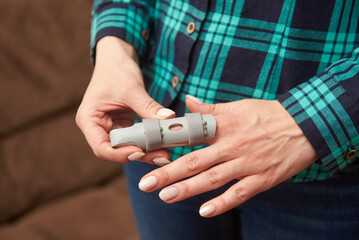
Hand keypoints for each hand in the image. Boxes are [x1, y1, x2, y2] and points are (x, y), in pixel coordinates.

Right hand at [76, 37, 173, 164]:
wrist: (118, 57)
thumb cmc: (116, 69)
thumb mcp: (131, 88)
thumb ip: (148, 107)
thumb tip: (169, 120)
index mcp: (89, 120)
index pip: (101, 147)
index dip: (120, 154)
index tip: (140, 152)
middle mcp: (97, 127)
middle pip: (116, 150)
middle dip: (139, 155)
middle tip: (162, 158)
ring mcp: (111, 127)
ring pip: (128, 147)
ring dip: (147, 151)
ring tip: (166, 155)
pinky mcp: (123, 125)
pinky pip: (136, 138)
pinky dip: (148, 142)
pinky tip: (163, 145)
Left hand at [138, 96, 317, 216]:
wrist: (305, 125)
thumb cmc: (268, 114)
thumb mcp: (238, 106)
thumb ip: (210, 108)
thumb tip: (187, 101)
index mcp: (224, 126)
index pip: (190, 136)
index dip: (167, 144)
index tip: (148, 151)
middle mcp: (232, 146)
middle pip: (195, 162)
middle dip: (168, 173)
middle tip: (146, 184)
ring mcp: (247, 164)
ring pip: (212, 179)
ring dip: (188, 189)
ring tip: (166, 197)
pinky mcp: (262, 179)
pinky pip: (239, 193)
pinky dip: (222, 203)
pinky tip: (204, 211)